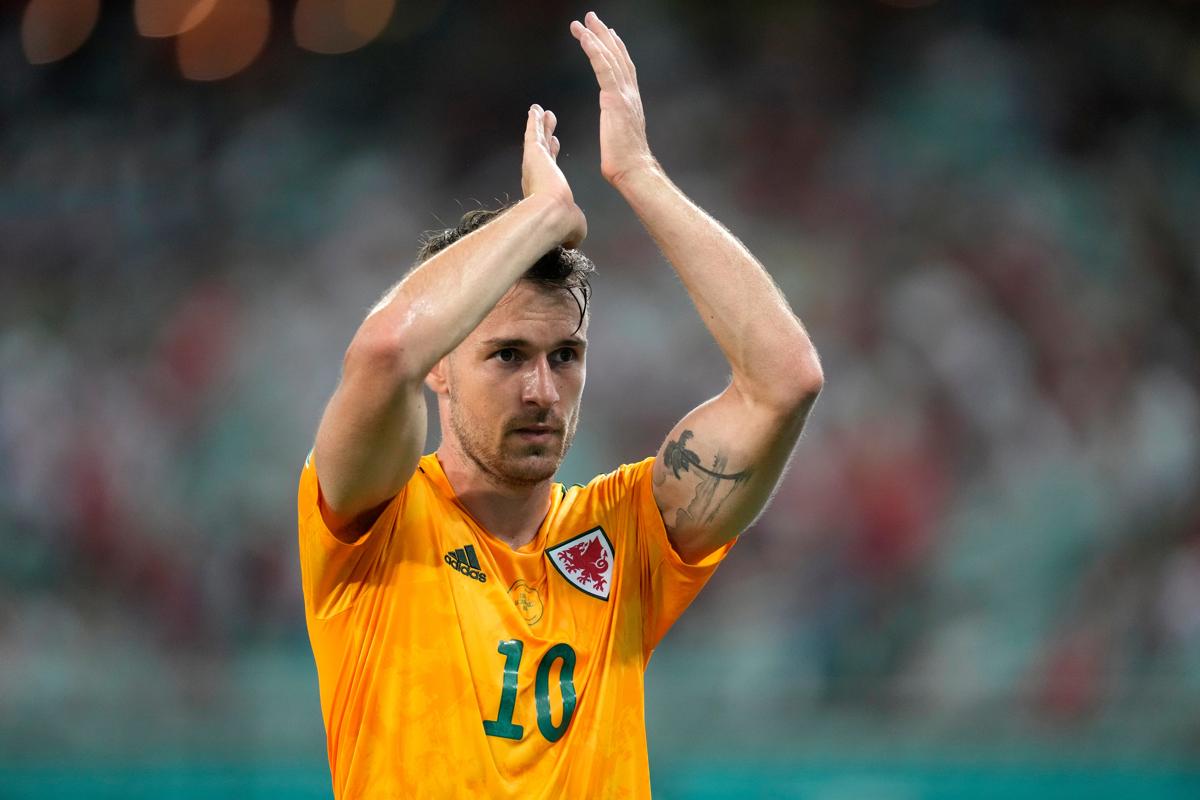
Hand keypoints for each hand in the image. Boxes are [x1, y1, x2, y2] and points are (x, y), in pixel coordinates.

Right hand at [521, 104, 586, 247]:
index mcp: (545, 192)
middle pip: (542, 150)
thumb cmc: (561, 226)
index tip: (556, 144)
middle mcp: (536, 176)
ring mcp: (534, 164)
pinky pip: (533, 132)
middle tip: (548, 122)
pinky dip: (533, 120)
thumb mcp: (573, 230)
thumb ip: (573, 234)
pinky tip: (535, 109)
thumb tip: (572, 243)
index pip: (549, 168)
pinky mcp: (533, 153)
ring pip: (537, 139)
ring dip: (539, 125)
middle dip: (546, 136)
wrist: (550, 216)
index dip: (552, 155)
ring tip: (541, 110)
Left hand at [570, 11, 656, 187]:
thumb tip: (614, 130)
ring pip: (610, 57)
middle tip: (592, 17)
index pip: (623, 68)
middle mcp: (630, 93)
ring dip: (596, 36)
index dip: (615, 49)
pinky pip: (603, 69)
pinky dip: (594, 51)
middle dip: (604, 35)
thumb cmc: (625, 162)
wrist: (634, 170)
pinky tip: (585, 38)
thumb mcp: (619, 137)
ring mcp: (624, 95)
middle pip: (617, 56)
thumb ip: (616, 126)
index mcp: (630, 102)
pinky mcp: (615, 100)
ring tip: (584, 21)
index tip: (606, 34)